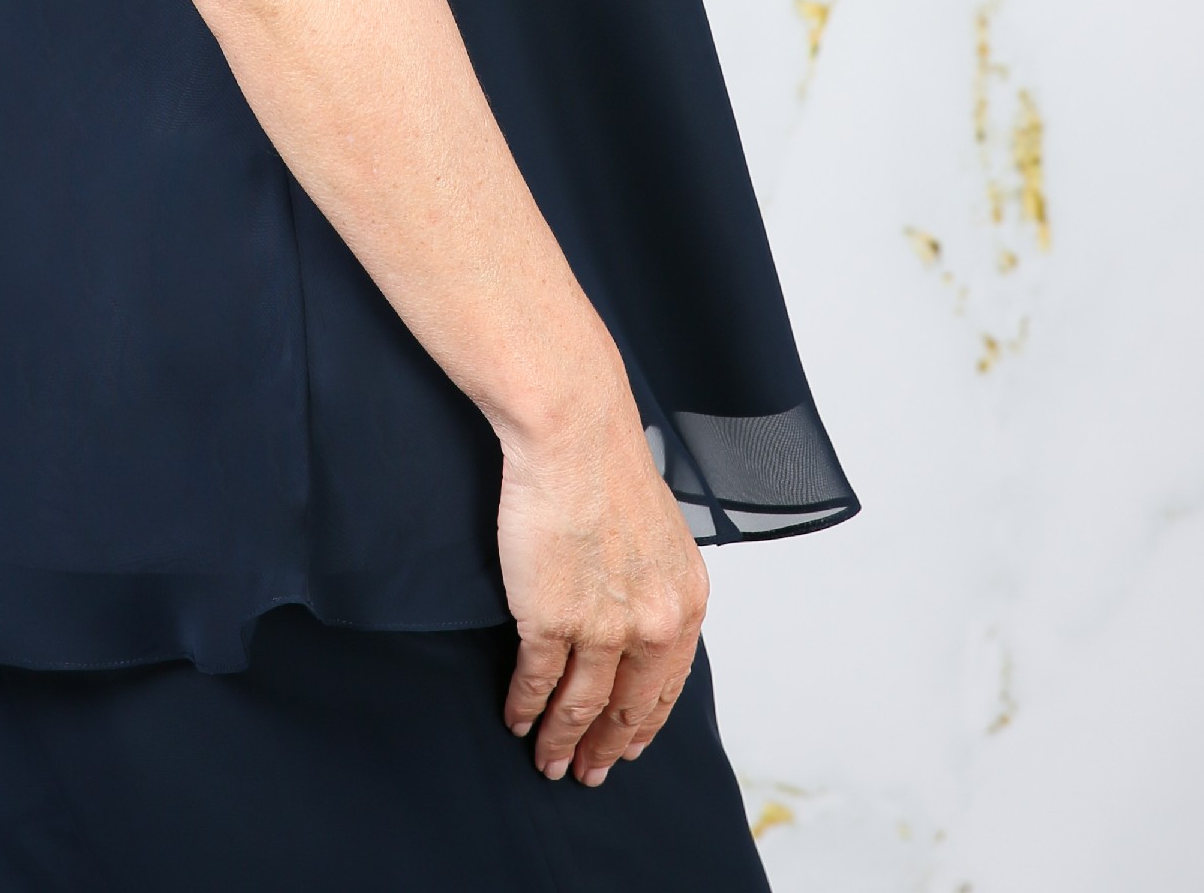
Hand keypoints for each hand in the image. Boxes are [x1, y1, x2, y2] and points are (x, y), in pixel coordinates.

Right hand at [496, 362, 708, 786]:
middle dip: (606, 748)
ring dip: (561, 740)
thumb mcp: (660, 535)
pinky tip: (517, 718)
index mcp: (685, 601)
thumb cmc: (607, 464)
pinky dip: (525, 707)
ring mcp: (603, 626)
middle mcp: (653, 623)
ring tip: (547, 759)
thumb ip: (654, 585)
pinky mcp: (552, 618)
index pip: (667, 686)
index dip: (643, 724)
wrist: (573, 430)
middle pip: (628, 708)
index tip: (629, 747)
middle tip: (588, 773)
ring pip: (581, 706)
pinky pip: (537, 680)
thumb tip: (638, 619)